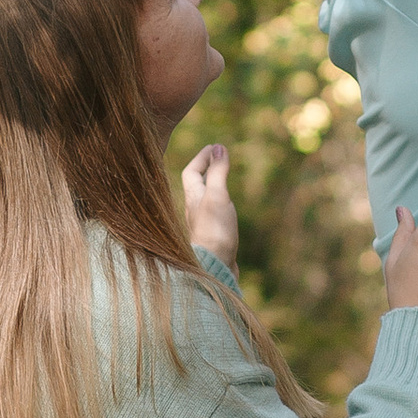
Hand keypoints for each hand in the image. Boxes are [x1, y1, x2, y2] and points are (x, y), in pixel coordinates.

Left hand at [180, 143, 236, 268]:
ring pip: (204, 201)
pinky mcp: (213, 238)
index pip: (191, 172)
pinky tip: (227, 211)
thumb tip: (219, 148)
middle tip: (218, 161)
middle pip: (195, 186)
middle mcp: (194, 211)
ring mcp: (203, 225)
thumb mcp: (217, 196)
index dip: (201, 158)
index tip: (214, 148)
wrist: (214, 268)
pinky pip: (213, 216)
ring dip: (212, 188)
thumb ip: (217, 172)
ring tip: (223, 181)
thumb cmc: (214, 232)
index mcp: (192, 198)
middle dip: (206, 171)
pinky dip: (220, 206)